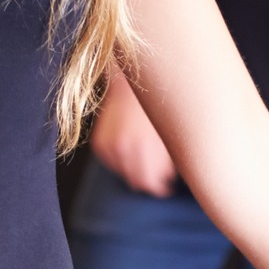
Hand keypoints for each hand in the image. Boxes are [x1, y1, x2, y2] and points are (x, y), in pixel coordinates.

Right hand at [90, 75, 178, 196]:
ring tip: (147, 156)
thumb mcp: (168, 132)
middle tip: (161, 175)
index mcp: (141, 146)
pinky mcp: (99, 143)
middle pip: (135, 181)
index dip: (161, 187)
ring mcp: (108, 146)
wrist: (132, 82)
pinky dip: (122, 159)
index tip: (167, 187)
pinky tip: (132, 148)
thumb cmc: (156, 105)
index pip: (150, 183)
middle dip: (149, 180)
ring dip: (135, 169)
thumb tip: (167, 178)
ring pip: (123, 173)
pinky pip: (112, 162)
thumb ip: (168, 160)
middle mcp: (121, 148)